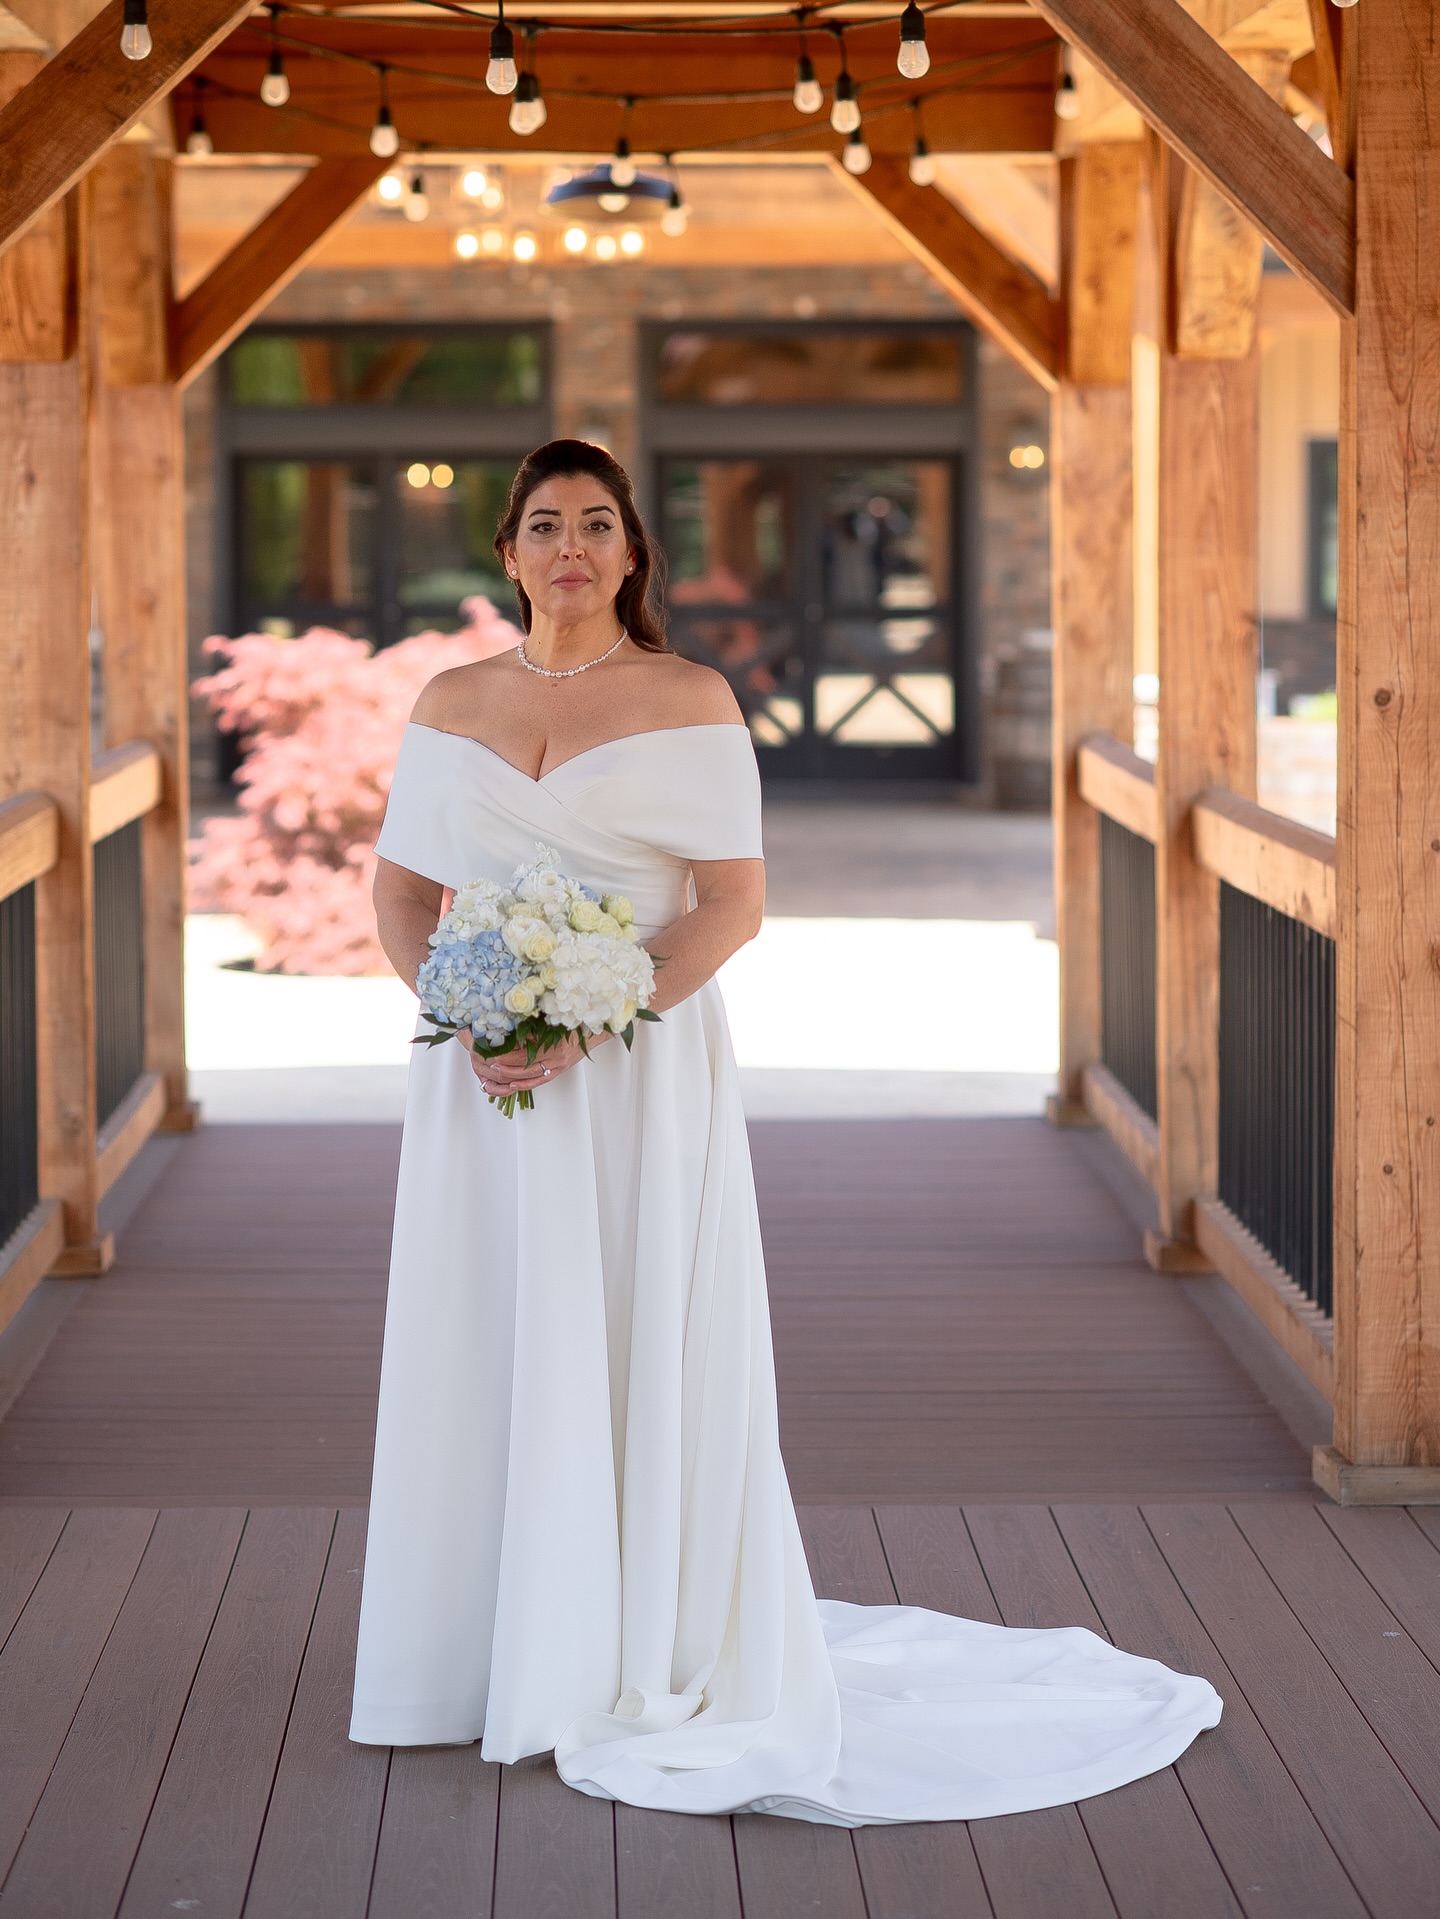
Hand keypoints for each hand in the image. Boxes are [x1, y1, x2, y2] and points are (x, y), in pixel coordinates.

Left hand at [459, 1029, 604, 1098]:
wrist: (594, 1033)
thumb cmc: (573, 1023)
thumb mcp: (553, 1019)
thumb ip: (534, 1021)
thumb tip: (510, 1022)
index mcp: (553, 1038)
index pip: (525, 1046)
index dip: (507, 1048)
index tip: (493, 1047)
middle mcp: (556, 1054)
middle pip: (524, 1062)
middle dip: (504, 1063)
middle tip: (487, 1062)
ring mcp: (558, 1065)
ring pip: (530, 1074)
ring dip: (510, 1075)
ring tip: (494, 1073)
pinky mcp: (558, 1072)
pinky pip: (538, 1081)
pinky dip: (523, 1084)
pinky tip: (511, 1085)